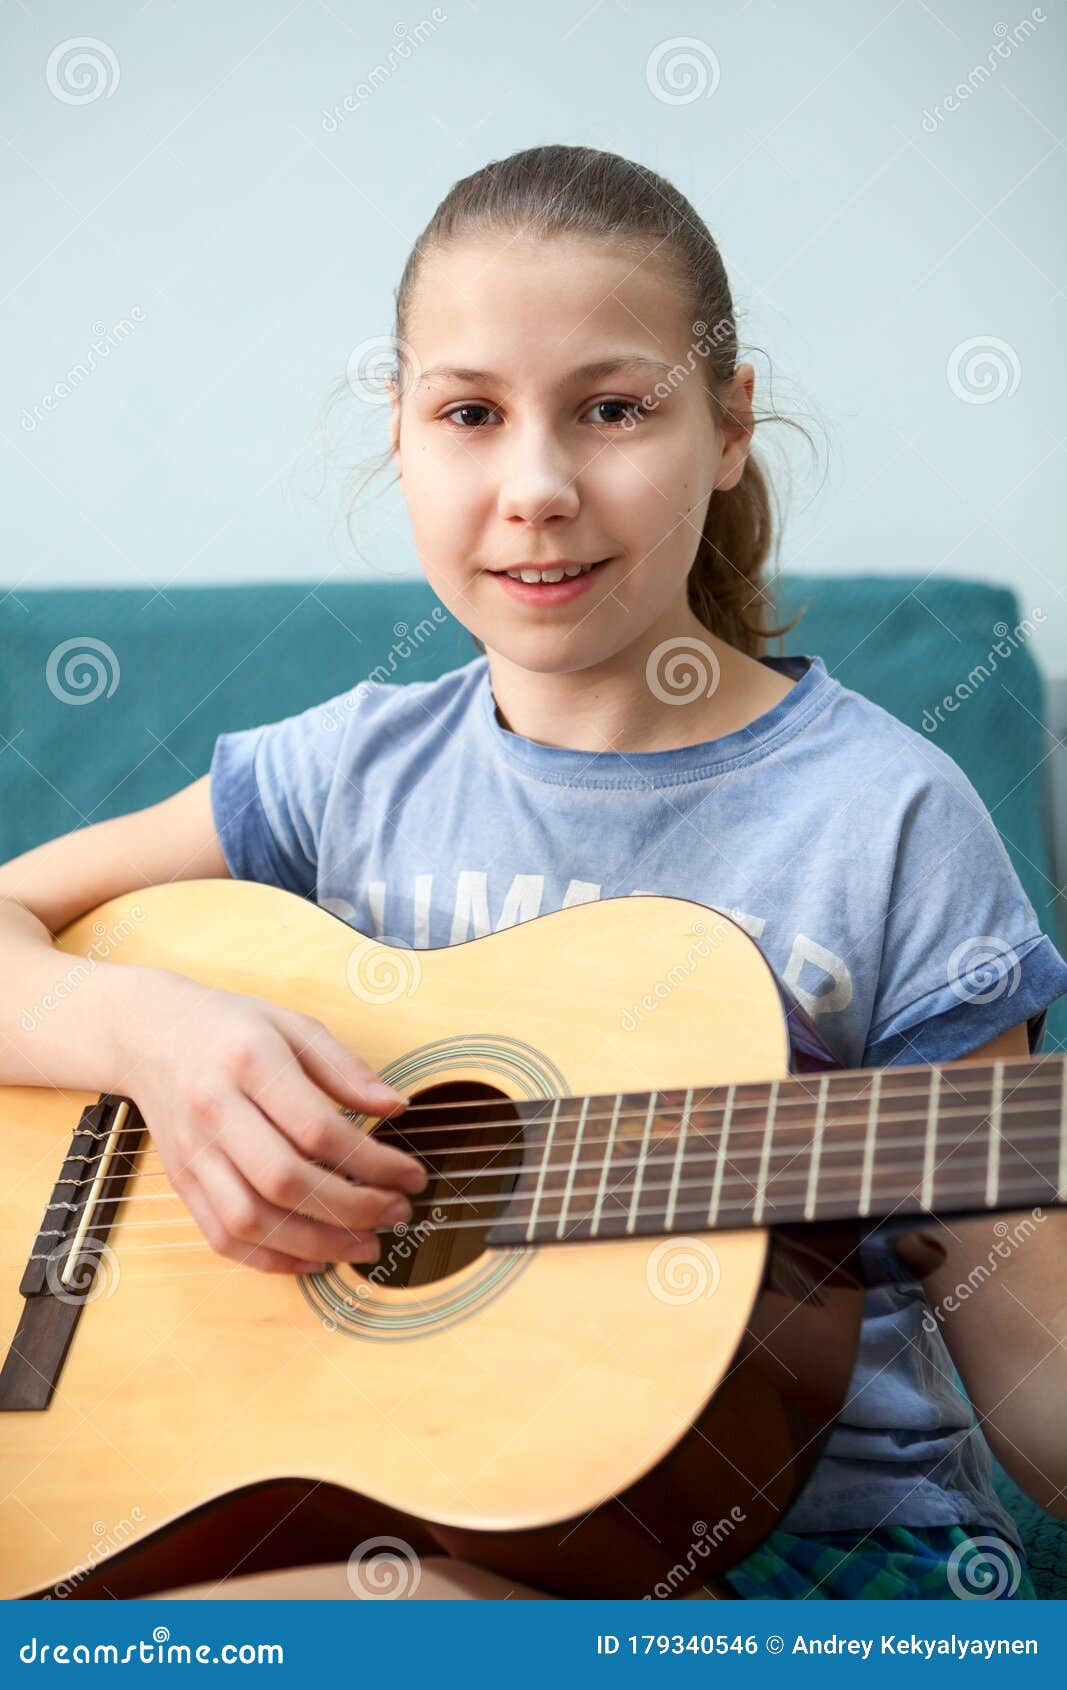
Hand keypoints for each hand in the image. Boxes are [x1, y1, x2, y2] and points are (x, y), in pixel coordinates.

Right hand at [120, 968, 425, 1274]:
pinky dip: (272, 1258)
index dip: (374, 1162)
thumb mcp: (293, 1024)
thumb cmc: (231, 1028)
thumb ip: (345, 1068)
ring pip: (252, 1218)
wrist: (151, 1034)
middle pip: (285, 1180)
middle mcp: (215, 1110)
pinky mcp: (183, 1181)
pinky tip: (315, 1257)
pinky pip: (223, 1236)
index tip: (411, 1175)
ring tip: (365, 1245)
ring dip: (316, 1243)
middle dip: (352, 1208)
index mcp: (249, 1062)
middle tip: (396, 1212)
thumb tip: (396, 1107)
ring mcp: (194, 1152)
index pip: (318, 1129)